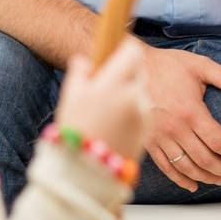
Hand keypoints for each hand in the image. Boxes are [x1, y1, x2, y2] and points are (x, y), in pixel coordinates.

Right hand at [54, 44, 150, 164]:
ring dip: (131, 92)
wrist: (88, 170)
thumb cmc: (75, 130)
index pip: (133, 52)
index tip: (119, 49)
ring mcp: (143, 114)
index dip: (126, 48)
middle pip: (139, 71)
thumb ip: (80, 71)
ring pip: (142, 92)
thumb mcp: (72, 95)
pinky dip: (134, 110)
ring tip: (110, 106)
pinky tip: (117, 121)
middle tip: (111, 80)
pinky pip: (144, 110)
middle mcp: (134, 96)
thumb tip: (85, 59)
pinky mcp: (148, 130)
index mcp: (114, 84)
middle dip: (127, 72)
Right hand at [137, 44, 220, 192]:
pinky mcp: (148, 141)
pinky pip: (165, 166)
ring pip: (186, 167)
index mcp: (190, 112)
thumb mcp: (201, 65)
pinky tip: (192, 184)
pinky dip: (180, 179)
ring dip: (205, 178)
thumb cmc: (168, 65)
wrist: (133, 67)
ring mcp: (159, 137)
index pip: (218, 142)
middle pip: (205, 160)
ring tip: (220, 180)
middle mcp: (175, 128)